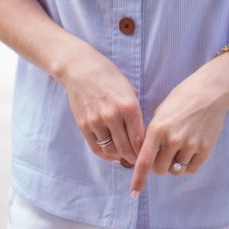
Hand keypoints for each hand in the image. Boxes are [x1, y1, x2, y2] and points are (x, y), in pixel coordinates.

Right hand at [61, 44, 144, 165]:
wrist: (80, 68)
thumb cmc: (109, 76)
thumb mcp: (129, 89)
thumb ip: (135, 111)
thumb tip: (142, 134)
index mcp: (128, 106)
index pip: (140, 139)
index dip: (145, 151)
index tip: (148, 154)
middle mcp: (112, 115)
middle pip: (126, 149)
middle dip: (134, 158)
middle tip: (138, 160)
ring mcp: (96, 121)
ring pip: (111, 151)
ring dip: (120, 157)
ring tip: (125, 156)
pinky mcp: (83, 125)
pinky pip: (96, 148)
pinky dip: (105, 155)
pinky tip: (112, 154)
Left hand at [130, 53, 228, 196]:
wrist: (210, 92)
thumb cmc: (182, 98)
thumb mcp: (161, 112)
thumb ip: (152, 134)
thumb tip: (146, 155)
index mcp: (157, 129)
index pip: (144, 161)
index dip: (138, 179)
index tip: (134, 193)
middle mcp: (173, 140)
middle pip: (160, 169)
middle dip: (158, 165)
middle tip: (163, 153)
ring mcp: (190, 145)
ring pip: (175, 170)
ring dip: (173, 165)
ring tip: (178, 148)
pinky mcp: (205, 149)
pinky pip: (191, 169)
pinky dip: (187, 165)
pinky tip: (188, 152)